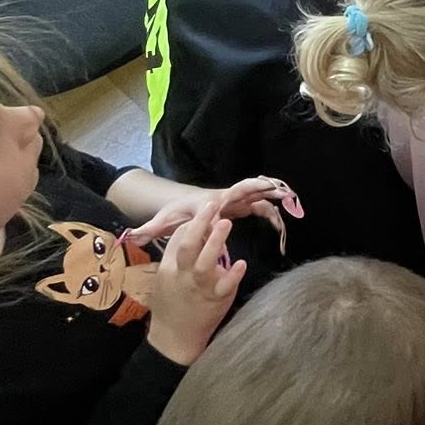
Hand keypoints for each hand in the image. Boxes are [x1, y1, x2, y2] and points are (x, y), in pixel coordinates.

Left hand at [126, 176, 303, 254]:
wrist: (182, 207)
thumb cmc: (175, 213)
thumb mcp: (162, 222)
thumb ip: (150, 229)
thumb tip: (132, 235)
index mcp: (212, 201)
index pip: (229, 193)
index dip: (243, 191)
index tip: (257, 189)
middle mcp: (226, 198)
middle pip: (248, 190)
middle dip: (265, 189)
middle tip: (282, 191)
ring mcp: (235, 203)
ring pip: (258, 199)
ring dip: (273, 200)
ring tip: (291, 204)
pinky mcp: (240, 210)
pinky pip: (260, 210)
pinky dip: (272, 214)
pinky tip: (283, 223)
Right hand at [143, 204, 244, 365]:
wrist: (174, 338)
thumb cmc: (171, 304)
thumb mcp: (166, 277)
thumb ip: (175, 255)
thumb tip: (190, 229)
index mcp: (169, 268)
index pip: (177, 240)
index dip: (193, 222)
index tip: (207, 208)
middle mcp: (182, 276)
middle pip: (188, 247)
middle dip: (199, 224)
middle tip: (212, 205)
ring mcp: (199, 288)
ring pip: (204, 264)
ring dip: (214, 243)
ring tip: (226, 223)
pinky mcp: (215, 299)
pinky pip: (224, 287)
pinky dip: (233, 276)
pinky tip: (241, 264)